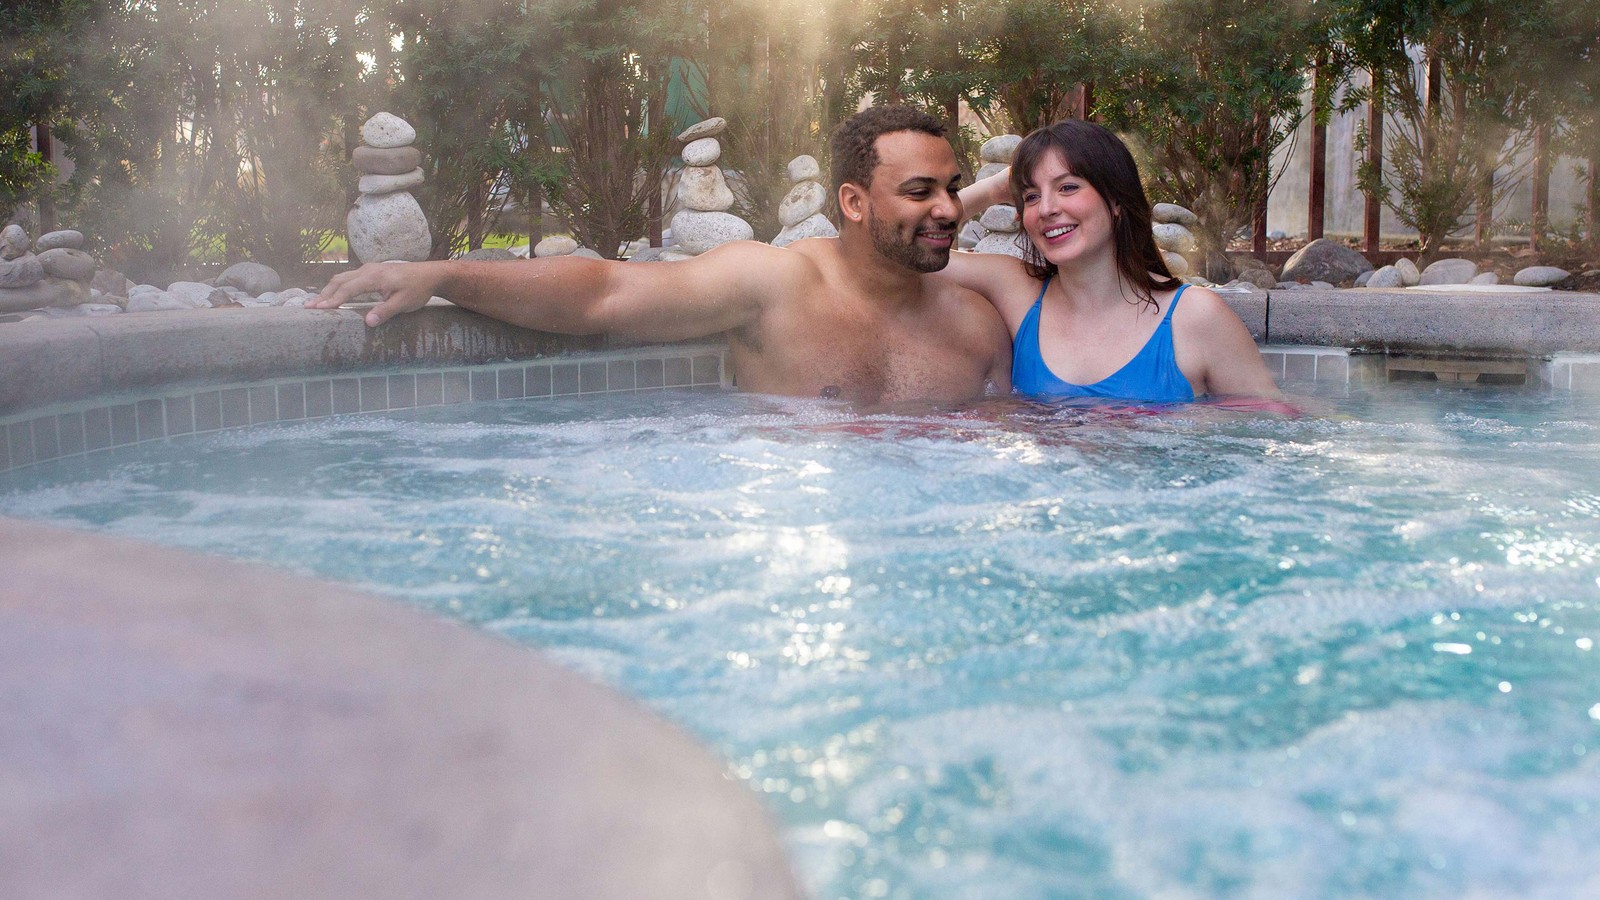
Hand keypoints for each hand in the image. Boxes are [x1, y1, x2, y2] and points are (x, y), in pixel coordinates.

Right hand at [309, 261, 443, 326]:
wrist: (429, 274)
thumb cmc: (417, 289)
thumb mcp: (404, 303)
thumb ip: (386, 311)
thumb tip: (368, 321)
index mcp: (374, 277)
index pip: (348, 289)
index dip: (333, 299)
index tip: (319, 309)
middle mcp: (367, 270)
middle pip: (339, 281)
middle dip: (323, 294)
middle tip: (308, 307)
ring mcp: (368, 269)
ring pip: (342, 278)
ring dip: (328, 290)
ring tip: (316, 303)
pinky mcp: (371, 272)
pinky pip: (349, 278)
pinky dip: (337, 287)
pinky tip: (333, 295)